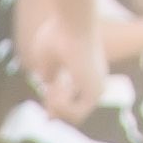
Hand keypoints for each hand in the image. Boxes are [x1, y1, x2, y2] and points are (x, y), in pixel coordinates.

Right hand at [12, 0, 102, 123]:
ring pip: (74, 114)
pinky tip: (58, 90)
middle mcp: (94, 79)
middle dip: (56, 108)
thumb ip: (47, 71)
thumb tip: (47, 84)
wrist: (73, 24)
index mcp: (85, 68)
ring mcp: (97, 86)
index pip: (74, 95)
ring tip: (53, 88)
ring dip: (57, 105)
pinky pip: (76, 115)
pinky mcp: (96, 92)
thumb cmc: (58, 33)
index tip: (47, 118)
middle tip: (46, 112)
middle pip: (74, 108)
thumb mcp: (45, 55)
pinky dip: (62, 106)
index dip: (58, 107)